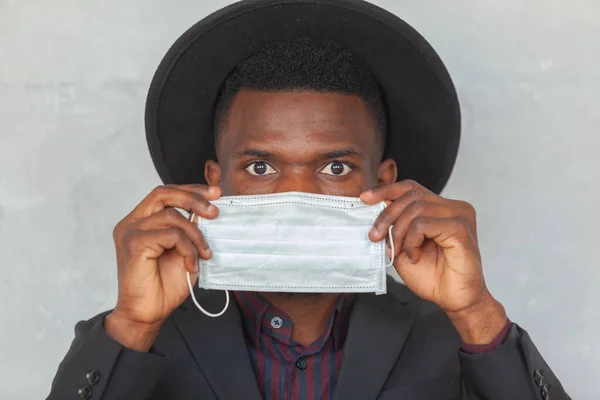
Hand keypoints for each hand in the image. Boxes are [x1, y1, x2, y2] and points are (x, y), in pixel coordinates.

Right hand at [105, 184, 220, 350]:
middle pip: (163, 194)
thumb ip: (190, 229)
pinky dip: (187, 249)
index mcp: (141, 221)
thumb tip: (209, 210)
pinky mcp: (134, 244)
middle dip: (193, 198)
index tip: (214, 193)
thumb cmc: (163, 286)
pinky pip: (171, 235)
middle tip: (215, 212)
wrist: (146, 315)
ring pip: (172, 216)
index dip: (190, 190)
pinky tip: (191, 265)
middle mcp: (132, 223)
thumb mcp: (184, 251)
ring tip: (204, 254)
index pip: (165, 194)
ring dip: (195, 234)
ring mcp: (130, 232)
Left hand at [361, 180, 506, 343]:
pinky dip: (412, 240)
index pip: (411, 188)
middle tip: (376, 236)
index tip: (365, 198)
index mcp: (440, 208)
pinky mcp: (460, 228)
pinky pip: (424, 224)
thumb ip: (394, 228)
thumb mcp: (403, 247)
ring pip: (416, 207)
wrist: (453, 300)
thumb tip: (374, 210)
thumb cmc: (432, 276)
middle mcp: (452, 207)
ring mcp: (459, 216)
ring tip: (401, 252)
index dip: (386, 190)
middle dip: (387, 215)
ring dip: (399, 231)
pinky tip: (414, 256)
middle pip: (411, 195)